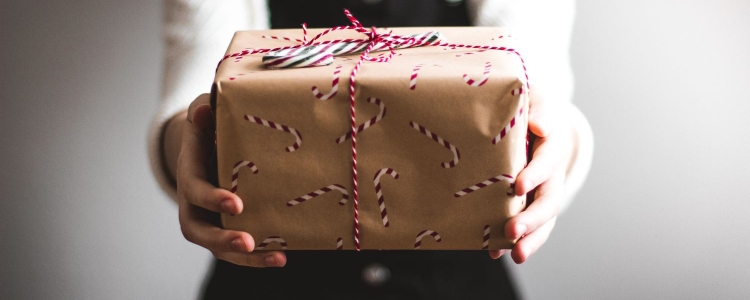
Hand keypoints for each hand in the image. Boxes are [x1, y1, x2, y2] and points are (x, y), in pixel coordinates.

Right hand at [173, 93, 286, 266]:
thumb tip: (204, 110)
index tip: (237, 204)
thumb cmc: (209, 129)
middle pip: (199, 231)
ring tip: (276, 258)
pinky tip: (282, 257)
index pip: (195, 191)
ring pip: (219, 248)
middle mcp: (194, 205)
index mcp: (190, 175)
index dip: (213, 199)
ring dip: (246, 258)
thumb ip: (203, 112)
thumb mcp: (204, 115)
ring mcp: (209, 220)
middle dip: (223, 239)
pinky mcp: (226, 229)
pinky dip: (258, 257)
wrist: (207, 147)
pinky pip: (237, 250)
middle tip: (247, 242)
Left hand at [489, 89, 576, 263]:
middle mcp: (552, 174)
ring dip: (531, 238)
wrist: (534, 120)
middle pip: (548, 200)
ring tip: (516, 255)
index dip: (535, 174)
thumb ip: (538, 109)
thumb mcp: (536, 98)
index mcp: (553, 146)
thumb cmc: (529, 106)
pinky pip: (527, 226)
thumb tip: (539, 126)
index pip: (547, 161)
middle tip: (512, 231)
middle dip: (532, 218)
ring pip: (543, 220)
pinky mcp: (528, 203)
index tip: (518, 186)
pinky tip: (495, 252)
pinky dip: (513, 241)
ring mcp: (542, 192)